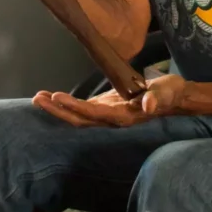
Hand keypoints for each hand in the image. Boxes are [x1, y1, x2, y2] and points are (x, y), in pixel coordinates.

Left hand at [32, 74, 187, 127]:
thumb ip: (157, 97)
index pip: (94, 114)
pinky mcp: (106, 107)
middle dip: (58, 111)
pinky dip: (68, 104)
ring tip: (39, 97)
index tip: (57, 97)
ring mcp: (107, 115)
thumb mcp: (167, 92)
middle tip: (38, 98)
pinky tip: (55, 98)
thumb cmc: (170, 93)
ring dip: (58, 109)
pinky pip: (83, 109)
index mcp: (123, 116)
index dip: (75, 107)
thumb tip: (148, 105)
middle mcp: (112, 120)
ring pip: (78, 116)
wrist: (174, 98)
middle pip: (79, 119)